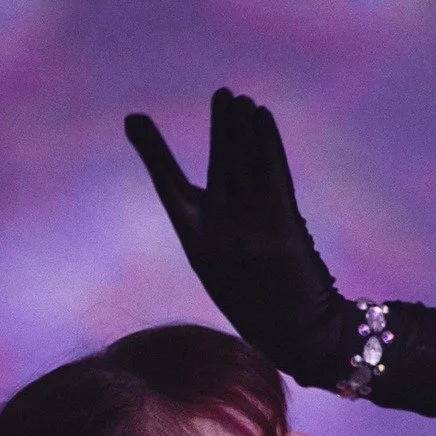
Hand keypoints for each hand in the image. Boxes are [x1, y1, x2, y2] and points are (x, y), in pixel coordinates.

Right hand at [125, 89, 350, 387]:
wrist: (299, 340)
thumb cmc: (263, 313)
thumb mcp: (228, 278)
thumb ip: (218, 239)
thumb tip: (208, 206)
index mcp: (197, 245)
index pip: (167, 186)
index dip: (152, 151)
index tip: (135, 120)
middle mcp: (219, 231)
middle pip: (217, 164)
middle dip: (220, 127)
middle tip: (223, 95)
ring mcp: (249, 228)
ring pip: (244, 162)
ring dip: (243, 126)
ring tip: (241, 100)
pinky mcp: (282, 225)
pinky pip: (272, 171)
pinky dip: (266, 141)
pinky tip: (261, 115)